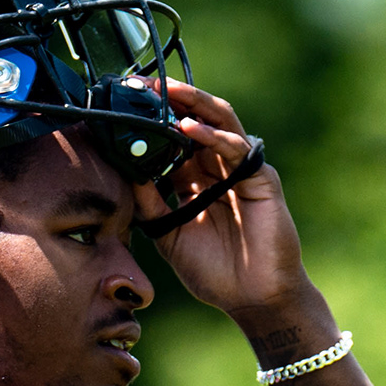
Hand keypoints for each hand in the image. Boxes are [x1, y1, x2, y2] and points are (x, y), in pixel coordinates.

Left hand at [134, 79, 308, 314]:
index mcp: (195, 181)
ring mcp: (240, 172)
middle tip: (143, 86)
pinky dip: (214, 135)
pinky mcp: (261, 179)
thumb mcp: (169, 236)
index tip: (126, 105)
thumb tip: (123, 173)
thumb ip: (150, 205)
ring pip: (220, 123)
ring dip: (194, 104)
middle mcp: (218, 170)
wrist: (252, 299)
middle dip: (172, 101)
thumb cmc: (214, 272)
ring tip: (168, 92)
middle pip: (196, 121)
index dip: (154, 122)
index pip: (174, 140)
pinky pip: (237, 149)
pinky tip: (190, 128)